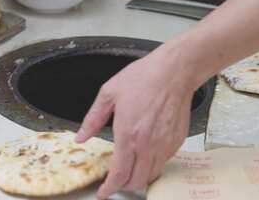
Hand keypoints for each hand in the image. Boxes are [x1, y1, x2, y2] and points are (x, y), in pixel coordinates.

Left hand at [75, 44, 198, 198]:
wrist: (174, 71)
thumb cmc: (144, 77)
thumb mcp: (109, 93)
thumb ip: (92, 119)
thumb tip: (81, 137)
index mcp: (128, 133)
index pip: (119, 174)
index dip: (109, 188)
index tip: (103, 192)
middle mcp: (148, 144)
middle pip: (137, 181)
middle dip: (124, 186)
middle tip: (116, 180)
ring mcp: (165, 144)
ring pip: (152, 175)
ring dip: (139, 176)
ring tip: (131, 168)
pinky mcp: (177, 140)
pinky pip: (164, 162)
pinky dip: (153, 164)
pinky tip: (146, 153)